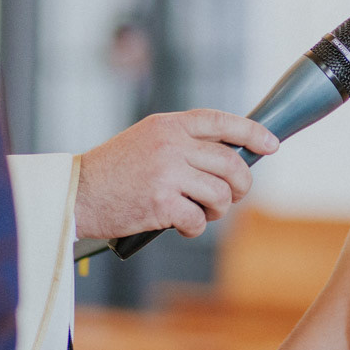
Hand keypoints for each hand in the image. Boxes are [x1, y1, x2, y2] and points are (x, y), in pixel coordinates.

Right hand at [74, 110, 279, 239]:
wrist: (78, 194)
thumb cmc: (116, 171)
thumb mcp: (149, 141)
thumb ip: (184, 142)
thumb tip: (232, 156)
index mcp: (169, 125)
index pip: (220, 122)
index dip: (252, 132)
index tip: (271, 145)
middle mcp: (170, 144)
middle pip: (230, 162)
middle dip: (241, 184)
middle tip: (233, 195)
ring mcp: (166, 173)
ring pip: (220, 193)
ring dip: (218, 209)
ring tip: (202, 212)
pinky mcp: (160, 203)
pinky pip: (198, 219)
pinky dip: (194, 228)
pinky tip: (181, 226)